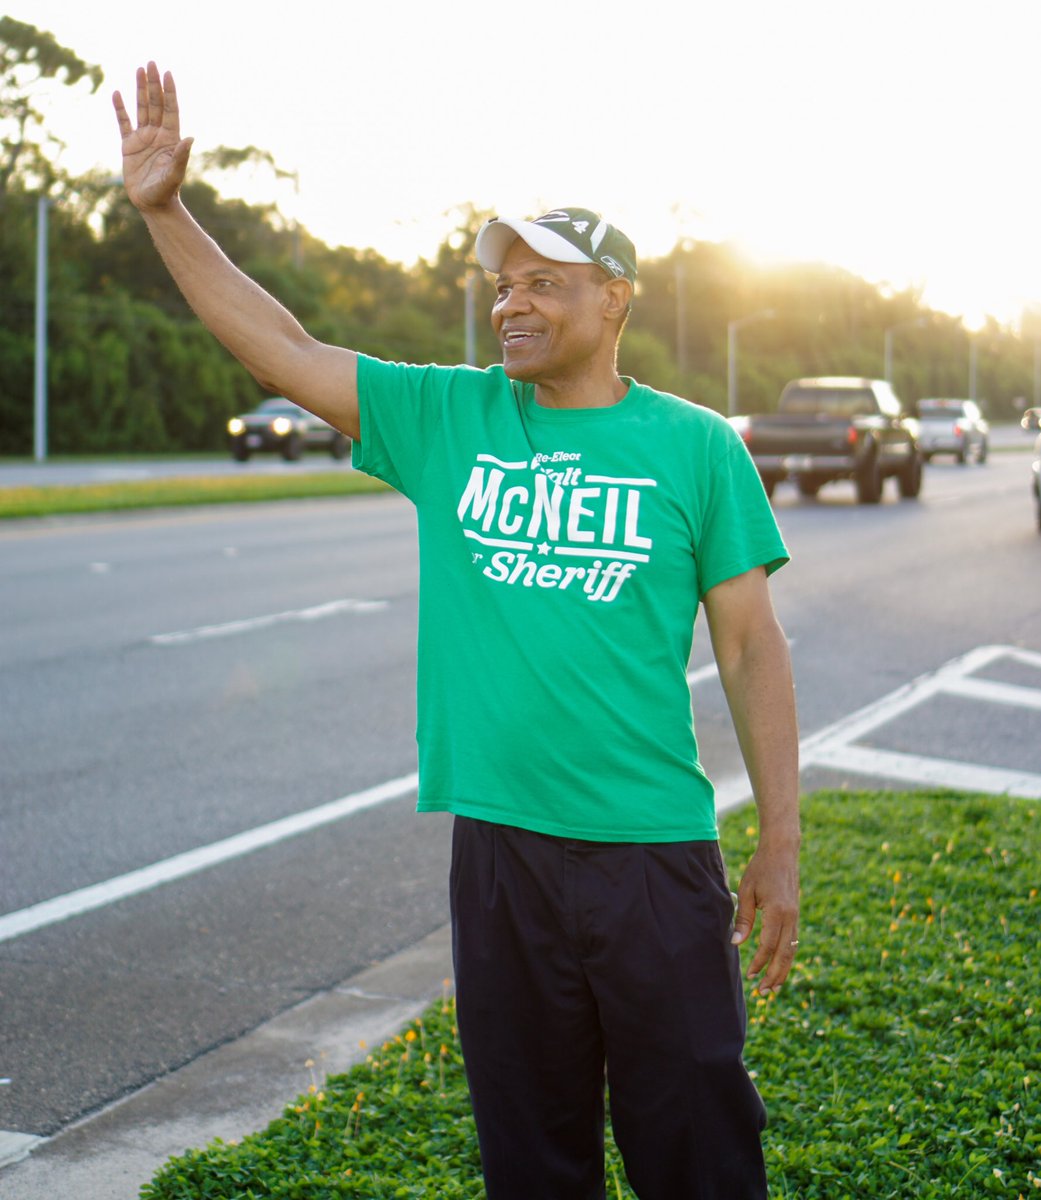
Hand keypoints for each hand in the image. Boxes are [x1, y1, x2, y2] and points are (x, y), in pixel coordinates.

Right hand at [113, 62, 192, 211]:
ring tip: (139, 69)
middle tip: (151, 63)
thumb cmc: (166, 191)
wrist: (152, 204)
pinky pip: (123, 123)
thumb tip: (190, 137)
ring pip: (141, 108)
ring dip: (139, 89)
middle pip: (155, 104)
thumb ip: (181, 156)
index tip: (167, 73)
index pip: (170, 110)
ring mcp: (143, 139)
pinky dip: (120, 109)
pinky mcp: (129, 146)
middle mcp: (157, 135)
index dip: (169, 92)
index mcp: (170, 139)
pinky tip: (117, 94)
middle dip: (153, 84)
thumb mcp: (174, 174)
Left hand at [731, 838, 799, 994]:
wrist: (782, 852)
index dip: (759, 961)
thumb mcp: (746, 891)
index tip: (750, 974)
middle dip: (774, 975)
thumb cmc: (760, 869)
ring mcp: (796, 917)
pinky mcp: (796, 915)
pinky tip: (780, 966)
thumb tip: (736, 943)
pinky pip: (793, 942)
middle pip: (784, 954)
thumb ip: (743, 918)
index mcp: (778, 912)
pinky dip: (787, 957)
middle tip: (763, 991)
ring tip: (774, 987)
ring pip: (792, 950)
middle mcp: (791, 917)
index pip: (768, 945)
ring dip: (783, 970)